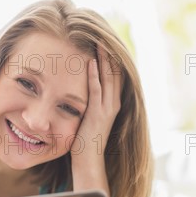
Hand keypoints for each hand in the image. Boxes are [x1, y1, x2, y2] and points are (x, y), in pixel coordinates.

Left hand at [71, 46, 122, 164]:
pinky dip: (94, 75)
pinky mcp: (97, 113)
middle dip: (109, 54)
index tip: (104, 44)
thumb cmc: (86, 142)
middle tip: (102, 36)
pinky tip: (91, 61)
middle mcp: (113, 104)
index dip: (111, 60)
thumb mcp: (89, 118)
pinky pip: (96, 90)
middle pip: (114, 73)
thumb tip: (80, 93)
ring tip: (99, 42)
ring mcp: (106, 109)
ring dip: (103, 59)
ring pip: (107, 78)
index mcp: (112, 104)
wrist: (89, 160)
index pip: (114, 77)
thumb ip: (89, 104)